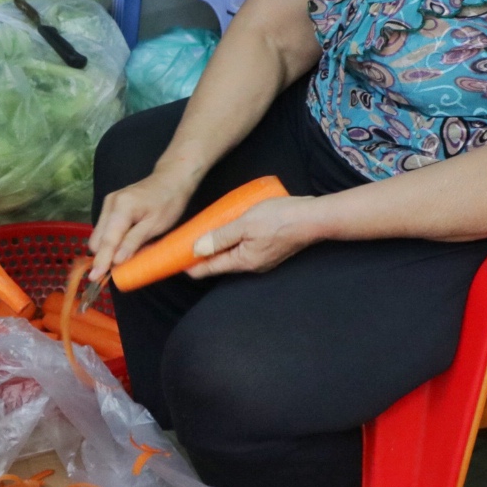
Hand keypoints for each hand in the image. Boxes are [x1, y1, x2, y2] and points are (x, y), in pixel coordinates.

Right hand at [88, 170, 194, 283]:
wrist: (171, 179)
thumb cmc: (168, 202)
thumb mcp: (155, 225)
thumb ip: (134, 242)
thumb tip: (116, 261)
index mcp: (121, 208)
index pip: (108, 240)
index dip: (102, 260)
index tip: (95, 277)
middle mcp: (110, 204)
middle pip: (98, 239)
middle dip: (104, 256)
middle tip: (118, 271)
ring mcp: (109, 203)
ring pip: (99, 235)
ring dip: (108, 249)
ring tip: (125, 257)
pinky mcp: (111, 205)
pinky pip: (105, 229)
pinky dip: (112, 240)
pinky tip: (125, 245)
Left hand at [183, 196, 317, 278]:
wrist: (313, 217)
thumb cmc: (280, 218)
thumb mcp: (245, 224)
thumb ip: (220, 237)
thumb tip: (196, 249)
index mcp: (243, 261)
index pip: (210, 268)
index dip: (190, 265)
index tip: (172, 261)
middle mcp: (252, 264)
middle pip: (220, 263)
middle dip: (202, 257)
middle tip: (183, 246)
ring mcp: (262, 258)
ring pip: (232, 256)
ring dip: (217, 248)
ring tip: (202, 238)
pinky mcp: (270, 250)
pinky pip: (244, 249)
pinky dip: (231, 243)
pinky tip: (228, 231)